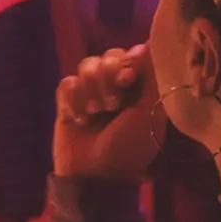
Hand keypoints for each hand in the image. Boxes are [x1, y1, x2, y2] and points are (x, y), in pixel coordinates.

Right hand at [53, 45, 155, 180]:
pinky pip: (67, 83)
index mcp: (139, 87)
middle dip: (110, 76)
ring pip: (87, 65)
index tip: (129, 77)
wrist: (96, 176)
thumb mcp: (150, 113)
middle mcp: (115, 85)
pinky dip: (73, 101)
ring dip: (92, 89)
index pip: (133, 52)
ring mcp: (90, 92)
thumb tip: (152, 45)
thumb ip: (153, 77)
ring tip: (96, 114)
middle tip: (113, 103)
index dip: (129, 59)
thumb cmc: (130, 148)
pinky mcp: (67, 101)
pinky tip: (80, 120)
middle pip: (109, 54)